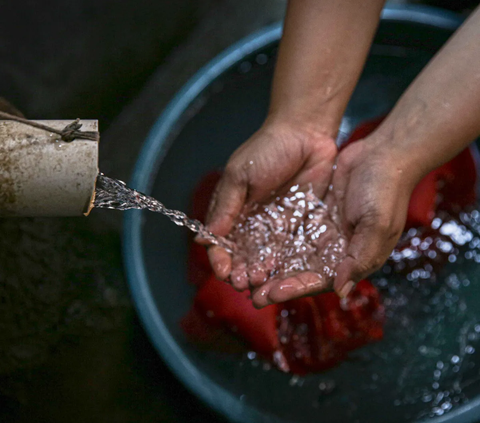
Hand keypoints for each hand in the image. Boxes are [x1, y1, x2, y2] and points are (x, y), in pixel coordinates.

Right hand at [204, 117, 337, 282]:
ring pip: (265, 258)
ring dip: (261, 273)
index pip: (221, 242)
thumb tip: (205, 239)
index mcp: (232, 211)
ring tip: (261, 284)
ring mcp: (275, 227)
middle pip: (243, 256)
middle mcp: (252, 223)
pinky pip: (290, 251)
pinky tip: (283, 276)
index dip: (220, 258)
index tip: (223, 271)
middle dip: (240, 271)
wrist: (306, 135)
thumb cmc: (267, 150)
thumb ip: (225, 206)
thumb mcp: (240, 175)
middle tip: (244, 284)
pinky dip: (284, 265)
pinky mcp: (298, 227)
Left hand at [251, 137, 416, 307]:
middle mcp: (335, 250)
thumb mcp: (377, 225)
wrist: (382, 153)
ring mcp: (322, 232)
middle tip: (250, 292)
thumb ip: (359, 258)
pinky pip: (290, 231)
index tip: (271, 293)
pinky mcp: (312, 215)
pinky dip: (274, 240)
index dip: (295, 289)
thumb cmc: (384, 190)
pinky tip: (255, 245)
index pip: (319, 281)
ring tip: (246, 274)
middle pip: (300, 272)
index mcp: (352, 259)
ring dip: (271, 266)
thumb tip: (340, 290)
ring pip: (291, 254)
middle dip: (276, 283)